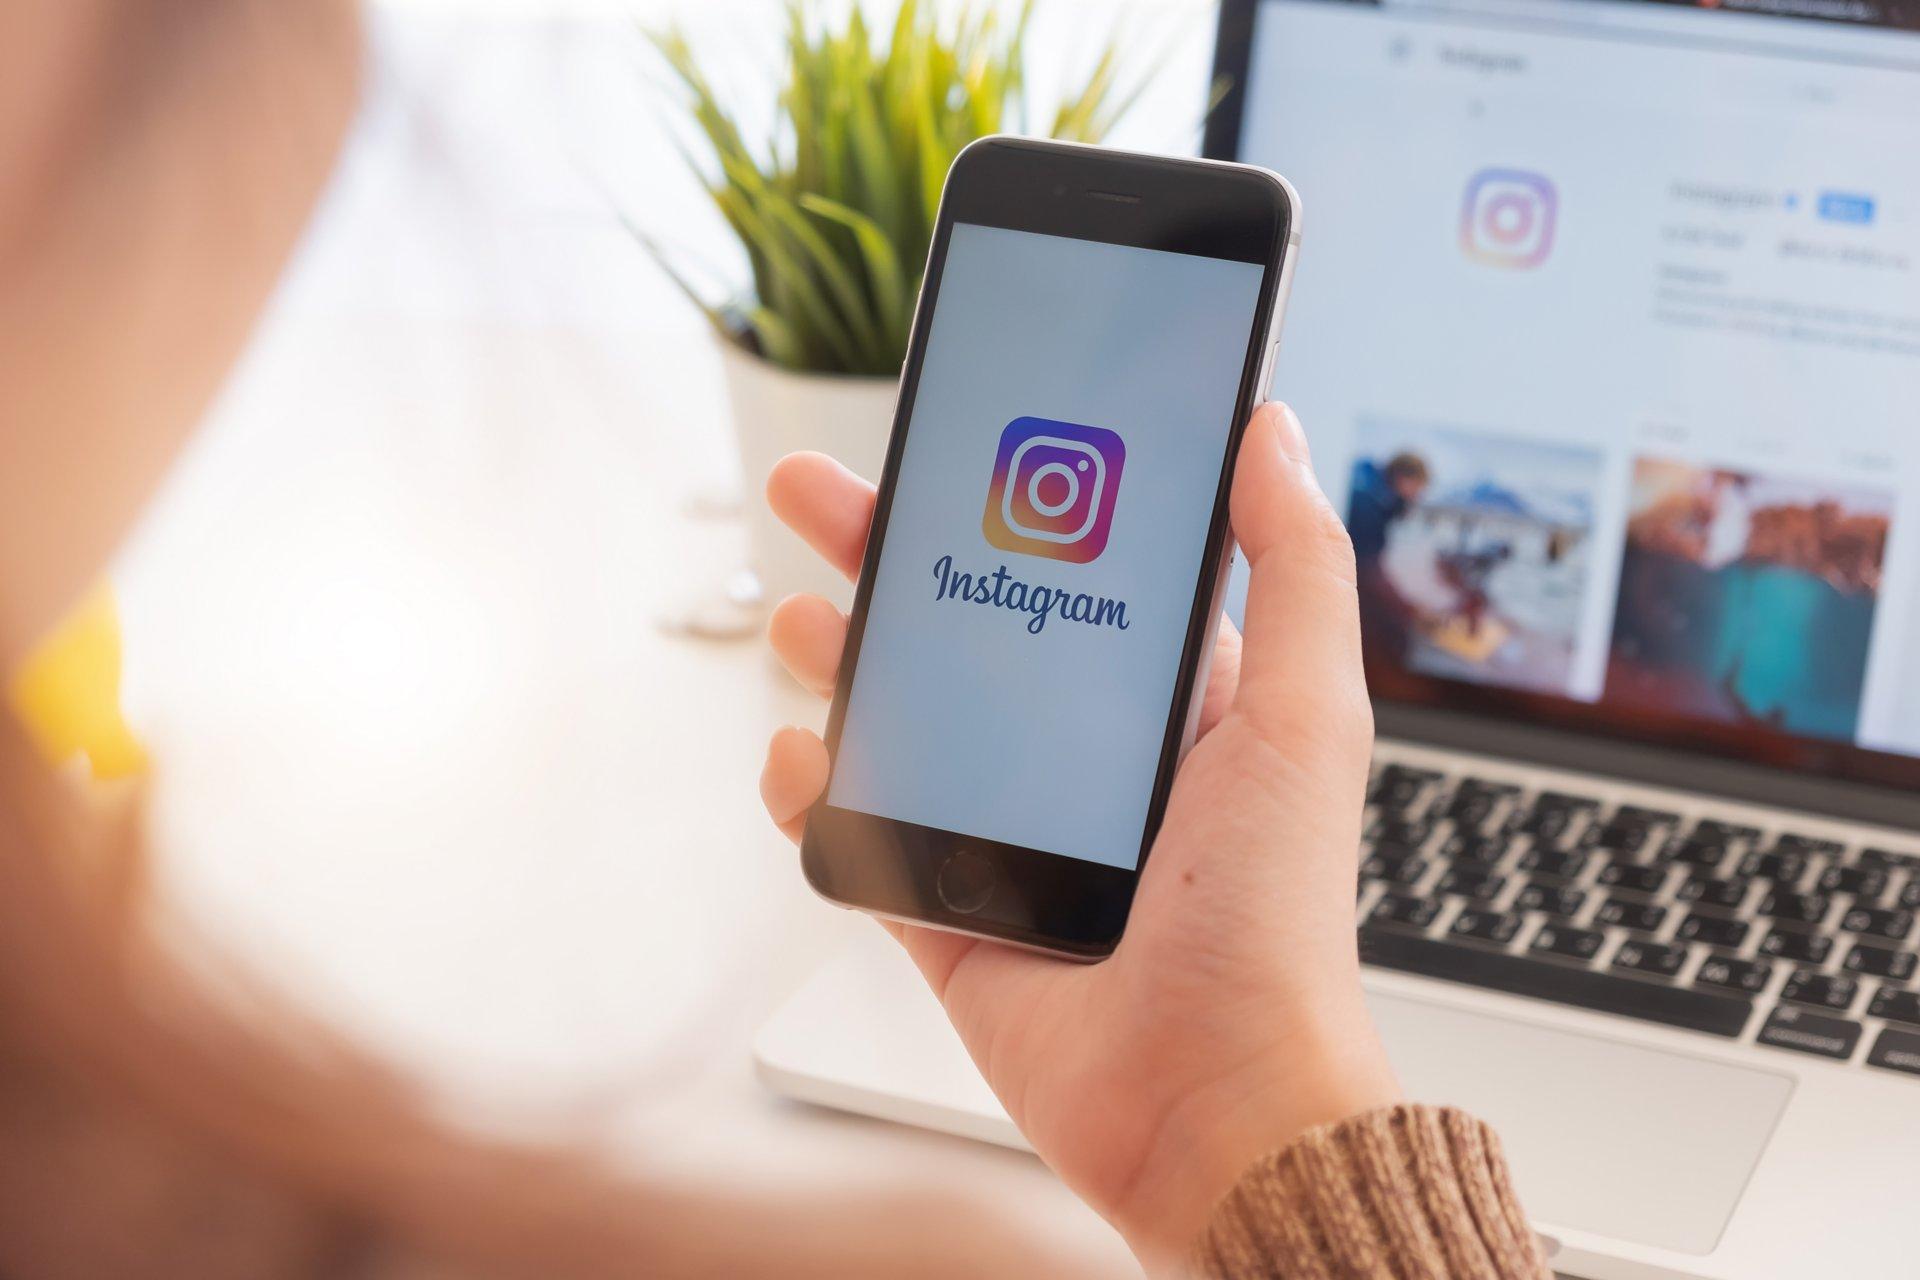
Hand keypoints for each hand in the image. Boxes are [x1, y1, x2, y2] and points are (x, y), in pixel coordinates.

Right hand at [759, 404, 1400, 1272]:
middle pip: (966, 635)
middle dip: (892, 559)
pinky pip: (866, 837)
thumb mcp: (1304, 718)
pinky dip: (818, 794)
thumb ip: (1294, 570)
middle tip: (823, 497)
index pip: (1074, 576)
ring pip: (905, 726)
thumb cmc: (1276, 921)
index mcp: (1167, 709)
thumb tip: (1273, 432)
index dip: (1012, 505)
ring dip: (844, 664)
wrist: (1213, 1105)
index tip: (959, 440)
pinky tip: (797, 758)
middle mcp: (1084, 765)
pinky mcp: (953, 914)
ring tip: (802, 619)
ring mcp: (1012, 837)